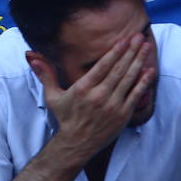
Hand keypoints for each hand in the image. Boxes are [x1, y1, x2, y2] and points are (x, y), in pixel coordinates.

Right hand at [25, 33, 153, 161]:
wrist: (76, 144)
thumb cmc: (65, 117)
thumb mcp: (52, 95)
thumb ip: (45, 73)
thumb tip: (30, 55)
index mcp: (83, 88)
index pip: (103, 65)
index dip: (115, 51)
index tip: (124, 39)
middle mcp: (99, 96)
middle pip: (118, 69)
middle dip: (130, 51)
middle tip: (139, 36)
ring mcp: (113, 106)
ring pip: (128, 79)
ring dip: (139, 61)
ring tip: (146, 47)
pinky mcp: (122, 115)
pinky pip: (135, 95)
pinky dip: (144, 82)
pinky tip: (150, 70)